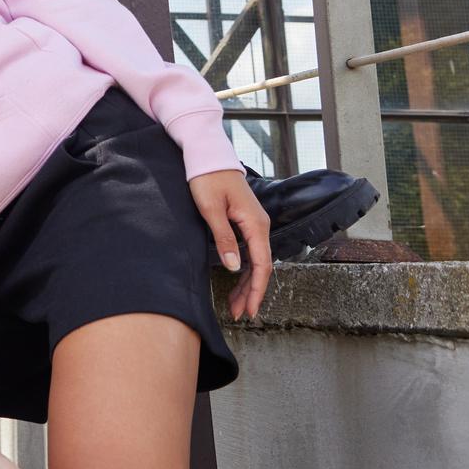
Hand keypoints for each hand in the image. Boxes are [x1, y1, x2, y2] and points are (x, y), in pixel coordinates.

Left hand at [190, 168, 271, 320]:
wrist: (208, 155)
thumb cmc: (207, 178)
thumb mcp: (211, 209)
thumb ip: (224, 238)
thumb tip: (234, 267)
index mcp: (255, 223)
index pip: (261, 265)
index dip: (257, 290)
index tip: (251, 310)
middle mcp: (260, 225)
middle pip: (260, 266)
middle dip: (252, 292)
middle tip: (241, 314)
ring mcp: (254, 223)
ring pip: (255, 260)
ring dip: (248, 283)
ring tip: (237, 304)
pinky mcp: (245, 221)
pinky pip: (250, 250)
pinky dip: (244, 268)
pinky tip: (237, 280)